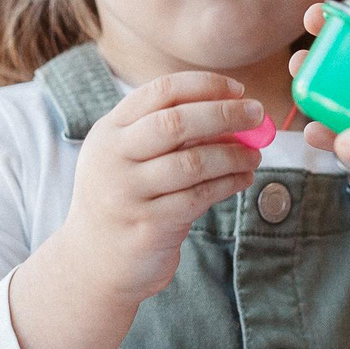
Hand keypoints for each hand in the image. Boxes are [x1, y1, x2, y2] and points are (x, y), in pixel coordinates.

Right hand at [9, 72, 264, 348]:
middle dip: (224, 114)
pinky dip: (228, 184)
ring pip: (192, 162)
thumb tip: (233, 111)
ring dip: (232, 154)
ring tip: (254, 154)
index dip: (204, 85)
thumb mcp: (128, 158)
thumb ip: (167, 134)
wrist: (92, 263)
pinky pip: (199, 197)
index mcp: (109, 131)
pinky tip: (243, 179)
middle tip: (257, 114)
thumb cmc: (123, 200)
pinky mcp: (147, 226)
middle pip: (176, 122)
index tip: (238, 89)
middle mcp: (113, 158)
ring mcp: (127, 193)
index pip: (160, 91)